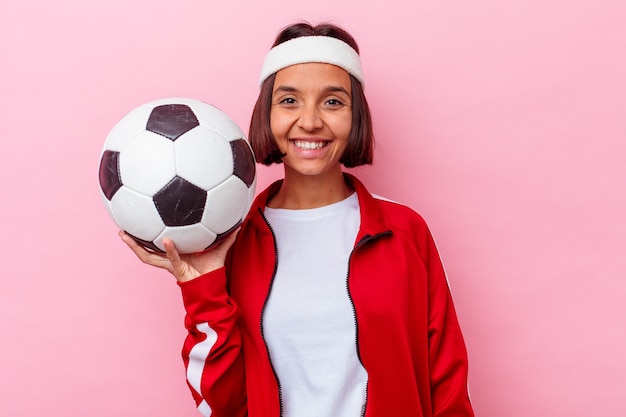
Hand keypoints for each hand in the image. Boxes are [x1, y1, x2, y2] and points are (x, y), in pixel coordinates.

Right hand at [119, 230, 237, 282]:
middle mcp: (169, 259)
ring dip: (136, 247)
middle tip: (120, 230)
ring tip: (126, 236)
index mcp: (175, 254)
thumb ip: (227, 236)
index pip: (156, 245)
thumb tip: (237, 223)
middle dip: (132, 242)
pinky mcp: (179, 270)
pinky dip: (170, 250)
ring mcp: (172, 265)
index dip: (145, 237)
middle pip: (145, 251)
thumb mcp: (219, 249)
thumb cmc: (213, 269)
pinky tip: (166, 240)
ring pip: (149, 257)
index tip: (138, 223)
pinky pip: (172, 259)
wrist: (215, 286)